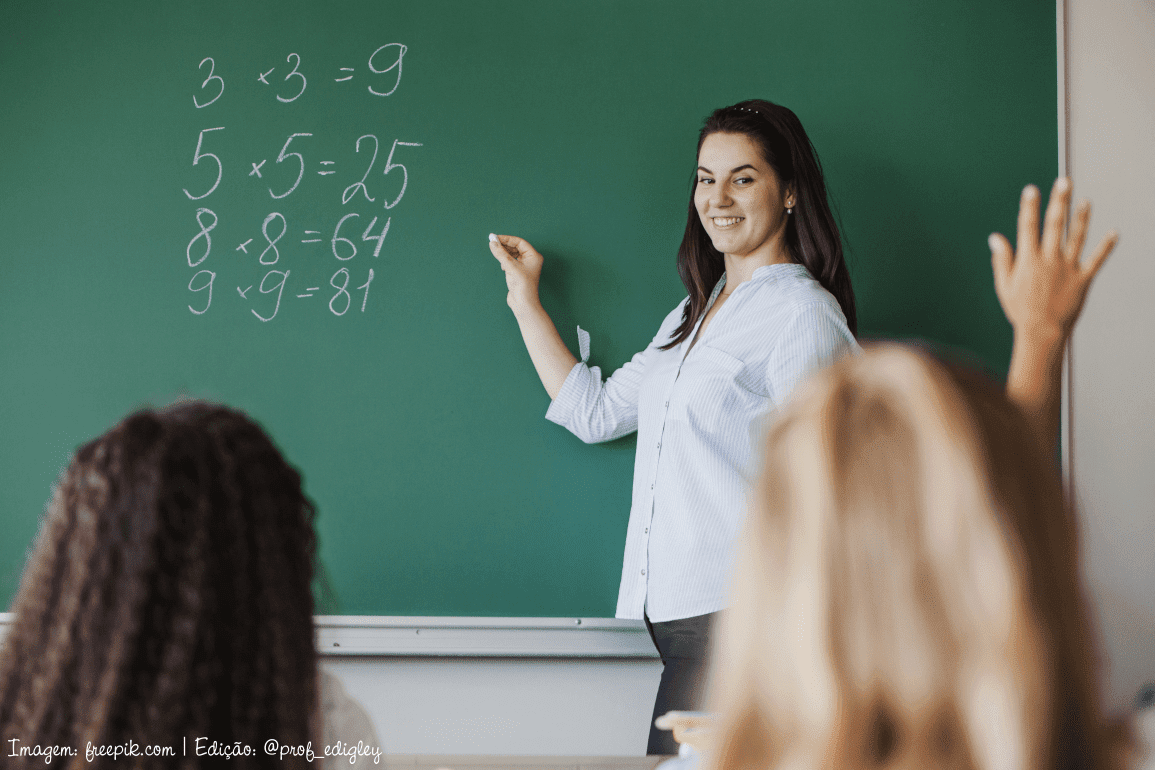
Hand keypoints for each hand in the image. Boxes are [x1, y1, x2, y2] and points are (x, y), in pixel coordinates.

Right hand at [489, 233, 543, 312]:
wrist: (523, 304)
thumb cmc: (523, 286)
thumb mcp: (510, 267)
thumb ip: (501, 254)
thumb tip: (492, 243)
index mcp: (534, 256)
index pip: (519, 242)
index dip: (507, 239)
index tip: (496, 238)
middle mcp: (530, 260)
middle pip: (516, 247)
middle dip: (505, 245)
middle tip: (493, 243)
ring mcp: (524, 266)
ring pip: (512, 254)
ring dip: (504, 253)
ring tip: (496, 252)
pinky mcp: (518, 273)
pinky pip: (510, 261)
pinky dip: (505, 260)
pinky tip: (502, 264)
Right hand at [989, 177, 1117, 348]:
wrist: (1042, 332)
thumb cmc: (1020, 310)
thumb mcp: (1004, 286)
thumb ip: (1002, 260)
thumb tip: (995, 237)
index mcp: (1028, 260)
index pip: (1027, 227)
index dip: (1029, 206)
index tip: (1032, 189)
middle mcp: (1049, 260)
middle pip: (1054, 225)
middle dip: (1059, 201)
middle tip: (1064, 182)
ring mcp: (1067, 268)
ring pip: (1076, 238)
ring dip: (1082, 218)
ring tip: (1086, 201)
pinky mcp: (1083, 279)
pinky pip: (1096, 260)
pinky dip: (1106, 247)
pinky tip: (1114, 234)